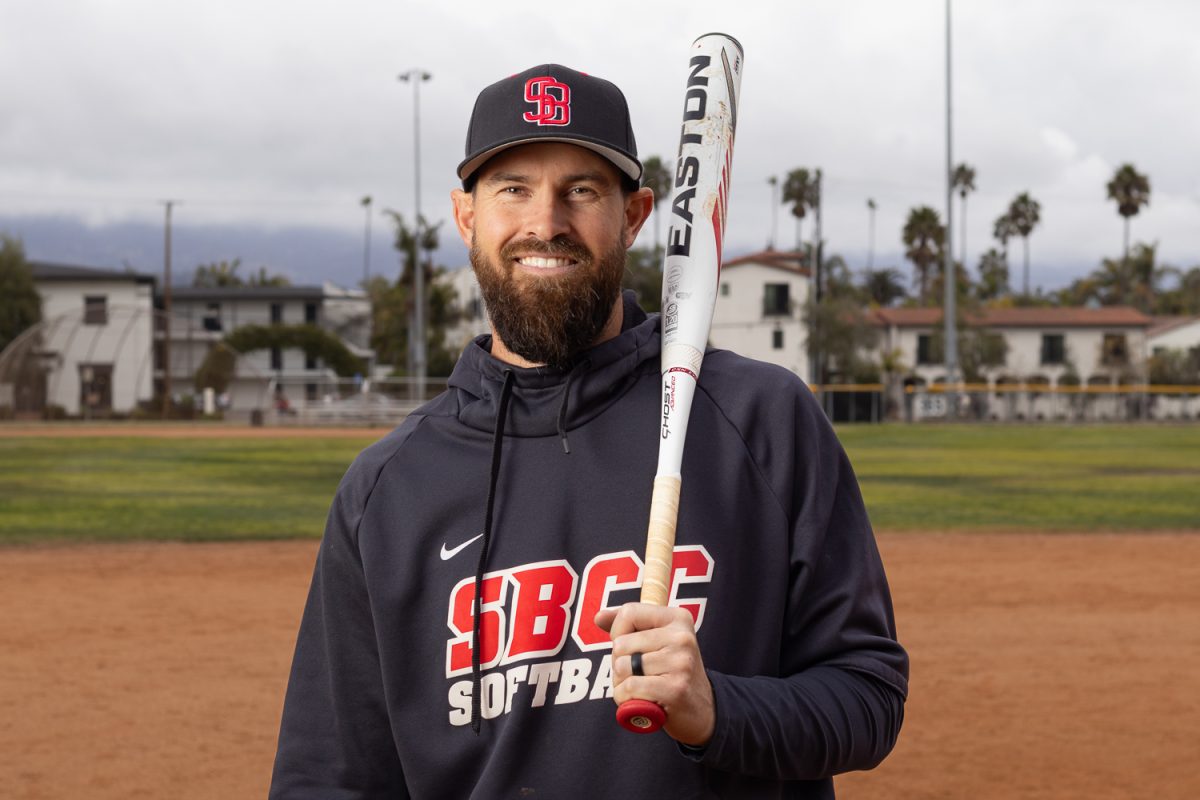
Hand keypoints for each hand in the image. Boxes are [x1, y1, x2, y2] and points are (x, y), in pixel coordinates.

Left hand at [595, 603, 714, 746]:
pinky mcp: (675, 688)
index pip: (629, 613)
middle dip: (619, 663)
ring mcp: (680, 662)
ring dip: (622, 684)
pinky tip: (641, 701)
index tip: (630, 649)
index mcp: (678, 618)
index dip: (618, 633)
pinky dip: (625, 699)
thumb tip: (599, 617)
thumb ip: (628, 626)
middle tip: (639, 675)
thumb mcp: (656, 642)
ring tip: (642, 688)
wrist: (702, 710)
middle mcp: (682, 637)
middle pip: (621, 643)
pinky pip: (629, 688)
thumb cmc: (672, 673)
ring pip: (622, 667)